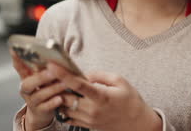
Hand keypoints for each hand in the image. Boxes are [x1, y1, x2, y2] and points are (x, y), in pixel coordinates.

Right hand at [10, 50, 67, 130]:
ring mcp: (32, 101)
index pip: (19, 67)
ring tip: (64, 83)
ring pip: (39, 95)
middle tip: (52, 71)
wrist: (42, 112)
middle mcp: (26, 90)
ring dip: (52, 88)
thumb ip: (46, 68)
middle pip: (28, 84)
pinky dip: (53, 103)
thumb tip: (57, 54)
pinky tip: (60, 99)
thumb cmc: (46, 89)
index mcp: (27, 78)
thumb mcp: (44, 77)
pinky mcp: (39, 111)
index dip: (16, 59)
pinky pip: (45, 107)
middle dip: (40, 77)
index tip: (14, 49)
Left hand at [47, 63, 161, 130]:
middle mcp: (93, 110)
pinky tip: (68, 100)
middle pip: (66, 98)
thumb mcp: (120, 81)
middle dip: (59, 87)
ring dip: (61, 98)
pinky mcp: (87, 125)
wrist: (137, 123)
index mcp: (102, 97)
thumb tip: (84, 74)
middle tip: (55, 77)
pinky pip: (68, 118)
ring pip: (65, 108)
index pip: (78, 85)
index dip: (64, 75)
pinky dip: (64, 108)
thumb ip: (100, 75)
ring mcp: (89, 120)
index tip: (53, 66)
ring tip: (61, 87)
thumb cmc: (130, 100)